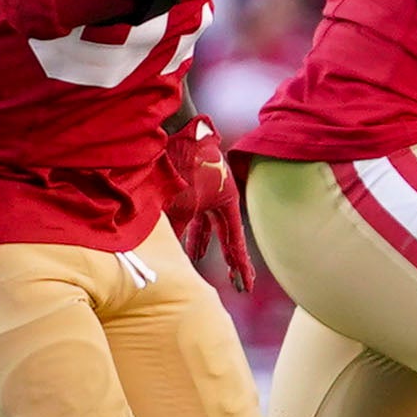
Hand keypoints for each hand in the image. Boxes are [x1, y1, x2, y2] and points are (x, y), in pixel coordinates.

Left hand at [162, 117, 252, 292]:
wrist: (173, 129)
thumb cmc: (183, 164)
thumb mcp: (182, 205)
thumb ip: (179, 231)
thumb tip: (171, 254)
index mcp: (229, 200)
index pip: (235, 242)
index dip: (240, 267)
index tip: (244, 287)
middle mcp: (220, 195)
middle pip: (224, 233)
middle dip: (226, 257)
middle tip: (233, 280)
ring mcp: (204, 189)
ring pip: (204, 221)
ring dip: (199, 240)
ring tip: (195, 257)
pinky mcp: (187, 182)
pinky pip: (188, 210)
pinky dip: (181, 225)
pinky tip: (173, 235)